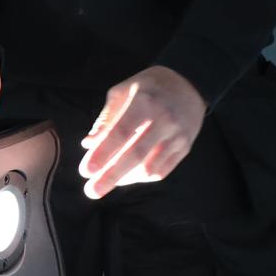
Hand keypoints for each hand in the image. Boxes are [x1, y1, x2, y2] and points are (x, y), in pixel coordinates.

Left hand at [79, 65, 206, 198]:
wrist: (189, 84)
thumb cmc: (149, 87)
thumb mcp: (124, 91)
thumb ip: (106, 118)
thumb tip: (88, 144)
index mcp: (144, 102)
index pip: (121, 132)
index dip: (103, 153)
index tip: (86, 170)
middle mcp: (164, 119)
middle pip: (135, 155)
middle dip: (111, 176)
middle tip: (91, 191)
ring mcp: (177, 135)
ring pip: (149, 168)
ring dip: (125, 179)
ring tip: (107, 182)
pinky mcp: (185, 147)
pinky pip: (161, 171)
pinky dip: (141, 177)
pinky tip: (128, 176)